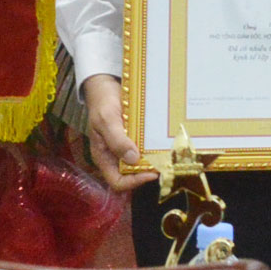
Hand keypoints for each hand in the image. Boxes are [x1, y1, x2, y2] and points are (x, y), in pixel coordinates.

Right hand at [80, 73, 156, 192]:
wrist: (106, 87)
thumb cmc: (102, 104)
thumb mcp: (107, 120)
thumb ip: (116, 140)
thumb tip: (133, 159)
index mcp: (104, 157)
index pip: (118, 182)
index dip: (134, 182)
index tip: (151, 173)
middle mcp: (116, 156)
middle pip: (133, 175)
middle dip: (149, 172)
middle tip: (165, 163)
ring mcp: (127, 147)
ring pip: (142, 162)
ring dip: (155, 160)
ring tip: (168, 154)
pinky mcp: (136, 138)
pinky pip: (147, 148)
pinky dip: (156, 148)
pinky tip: (165, 142)